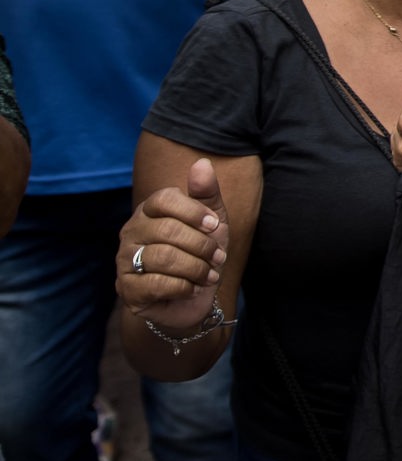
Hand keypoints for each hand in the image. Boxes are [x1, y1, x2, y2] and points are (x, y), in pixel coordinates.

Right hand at [117, 158, 228, 331]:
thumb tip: (202, 163)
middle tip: (218, 257)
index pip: (164, 199)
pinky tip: (191, 289)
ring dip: (196, 268)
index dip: (194, 211)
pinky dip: (184, 288)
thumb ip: (207, 193)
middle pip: (168, 230)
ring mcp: (124, 261)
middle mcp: (131, 232)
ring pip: (164, 258)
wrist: (195, 297)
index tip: (215, 225)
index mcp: (150, 211)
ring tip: (209, 275)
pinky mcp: (127, 289)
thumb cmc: (201, 252)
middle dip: (202, 246)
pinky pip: (157, 284)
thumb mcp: (212, 221)